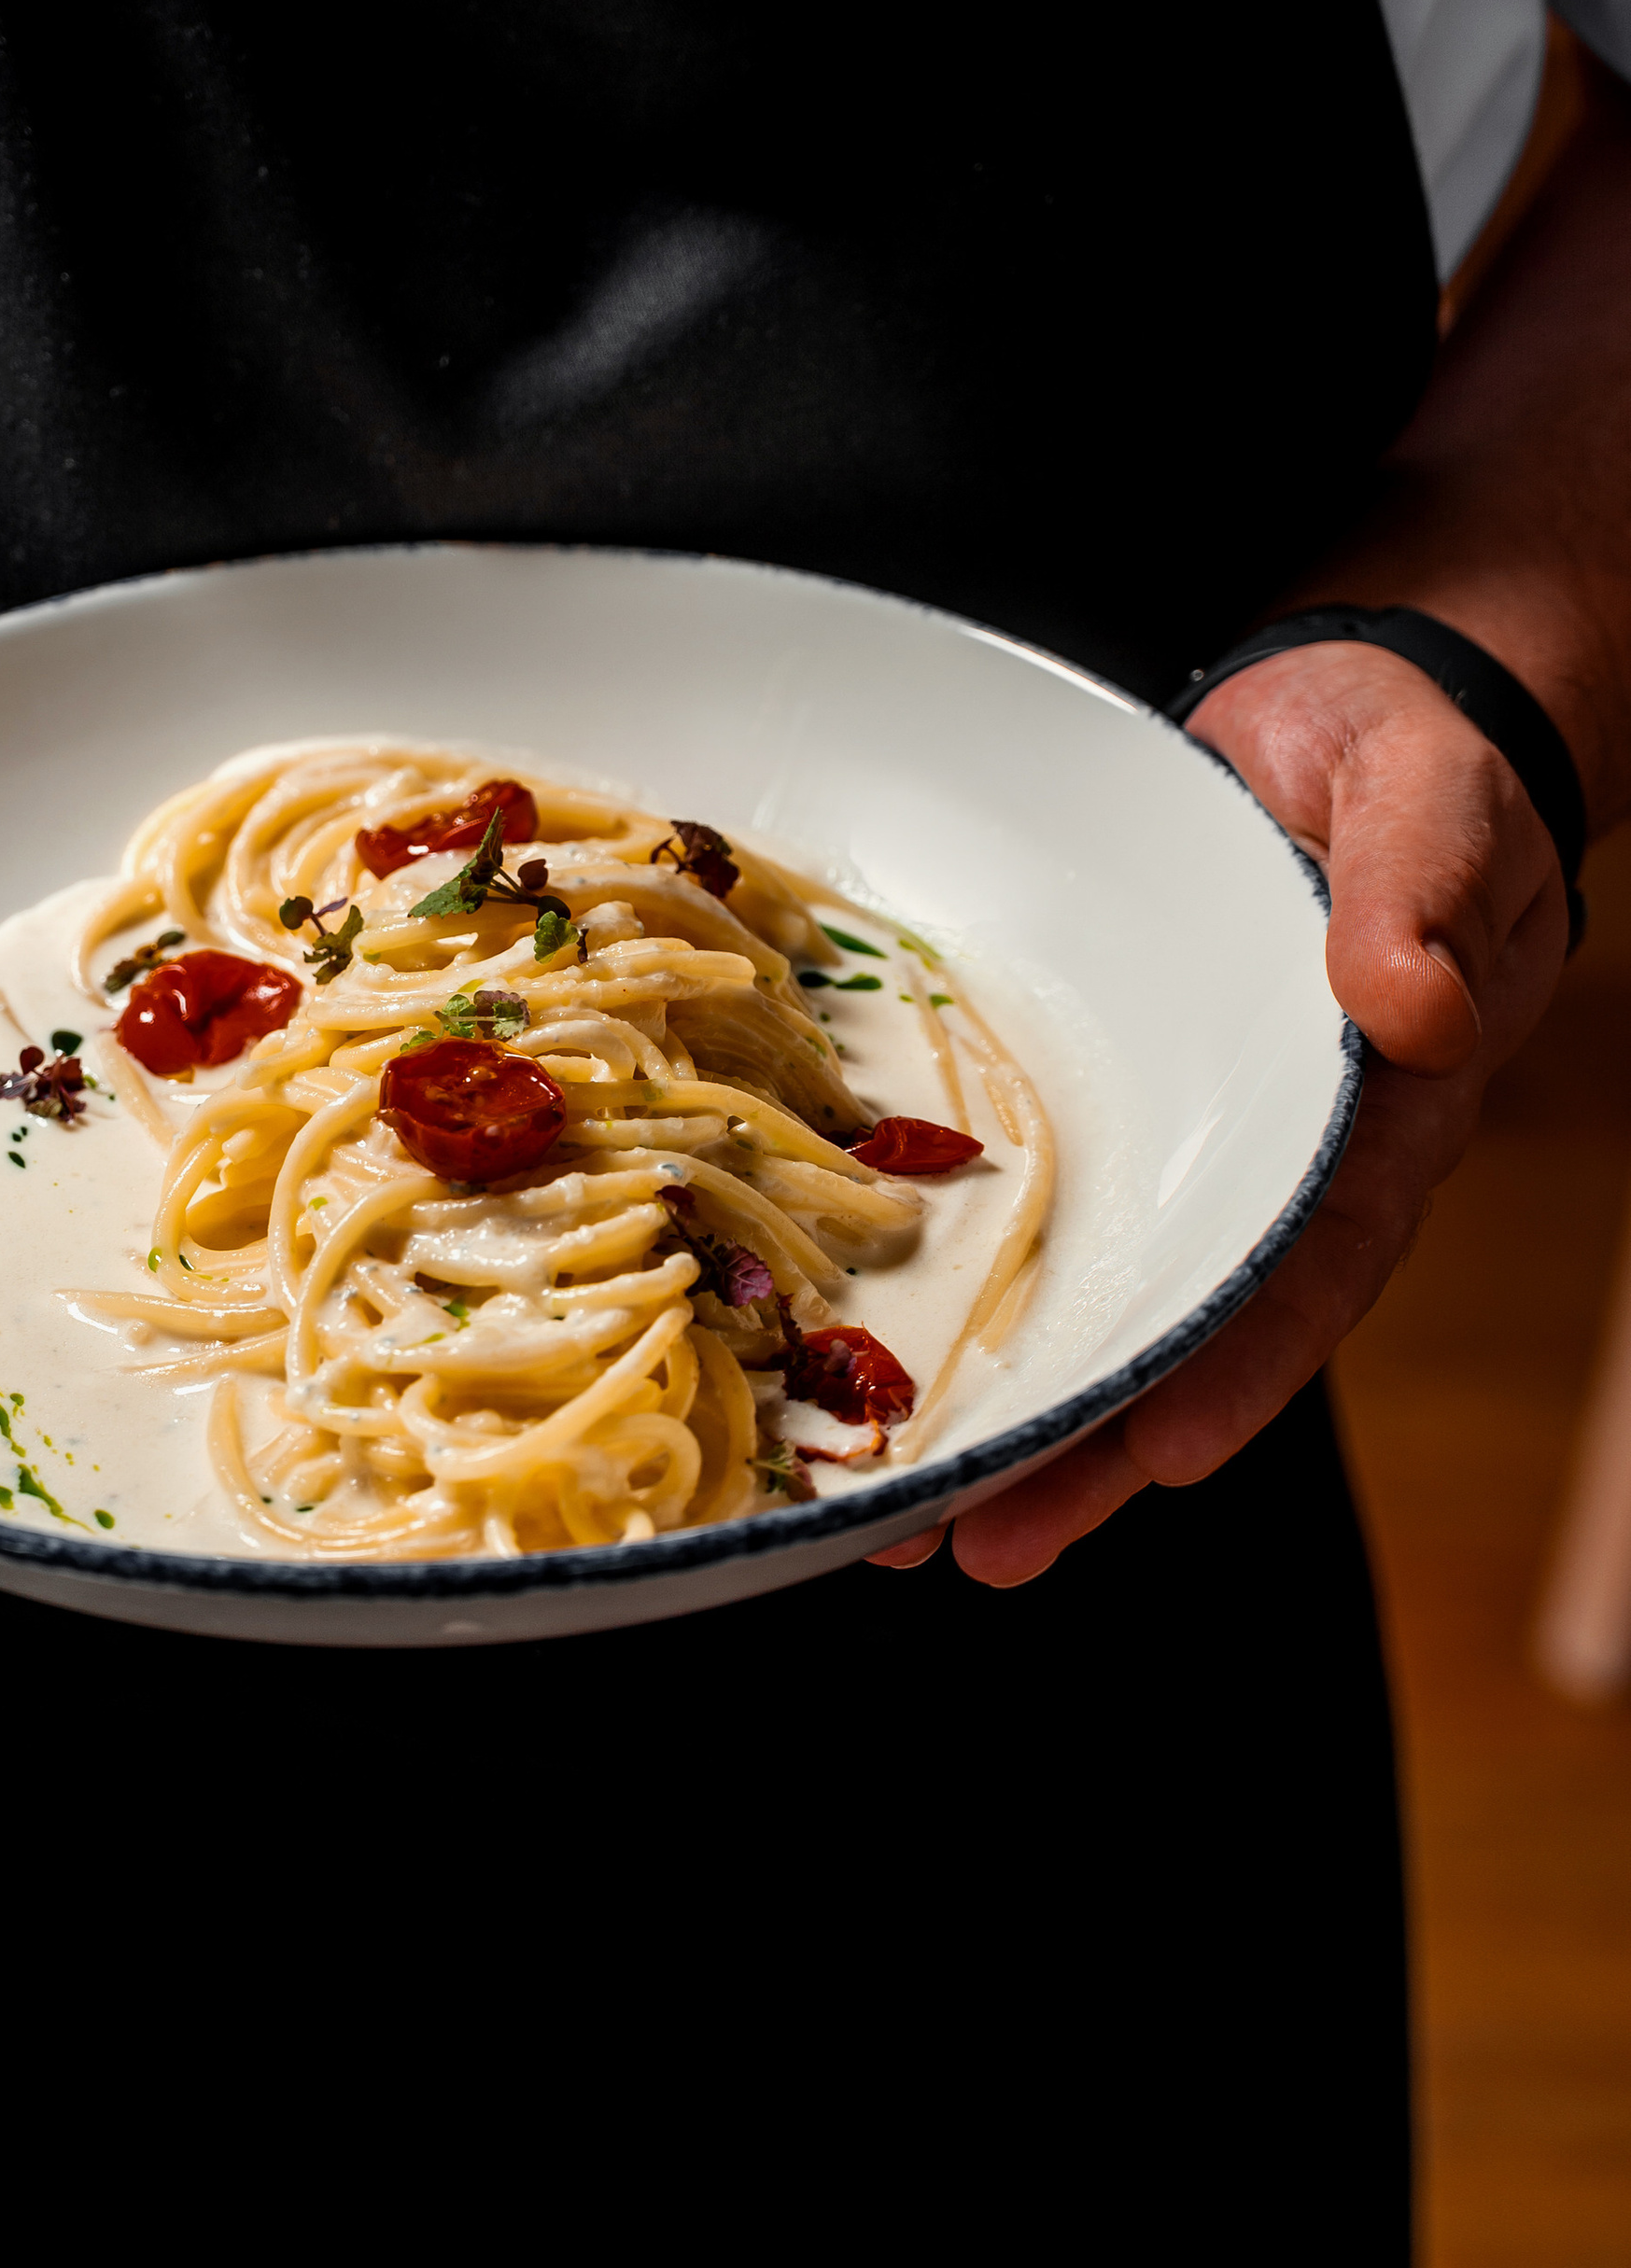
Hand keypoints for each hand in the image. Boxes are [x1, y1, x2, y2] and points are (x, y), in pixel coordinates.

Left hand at [873, 639, 1574, 1585]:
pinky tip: (837, 1346)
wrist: (1322, 718)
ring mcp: (1157, 1135)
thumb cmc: (1400, 762)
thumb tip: (1415, 1002)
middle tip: (978, 1550)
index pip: (1309, 1265)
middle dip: (1080, 1452)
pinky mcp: (1072, 1087)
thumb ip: (1426, 894)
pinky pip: (998, 1192)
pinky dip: (928, 1277)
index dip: (1241, 1365)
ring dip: (990, 1407)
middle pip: (1170, 1329)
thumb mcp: (1431, 805)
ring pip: (1072, 1291)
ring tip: (884, 1521)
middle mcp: (1253, 1158)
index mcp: (1363, 1117)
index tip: (1163, 1453)